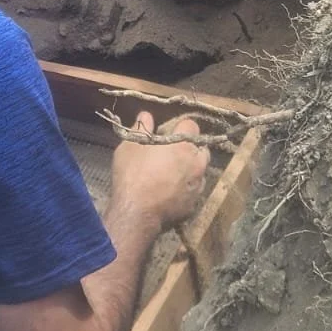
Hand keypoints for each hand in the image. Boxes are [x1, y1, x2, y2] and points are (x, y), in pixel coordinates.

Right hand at [111, 111, 209, 231]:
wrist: (136, 214)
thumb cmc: (133, 175)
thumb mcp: (130, 146)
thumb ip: (141, 128)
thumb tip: (146, 115)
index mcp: (184, 146)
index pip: (192, 126)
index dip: (180, 127)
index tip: (168, 132)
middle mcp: (197, 164)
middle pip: (200, 148)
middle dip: (189, 147)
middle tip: (170, 153)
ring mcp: (198, 185)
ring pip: (200, 170)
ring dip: (190, 168)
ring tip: (170, 174)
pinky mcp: (194, 204)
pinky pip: (194, 190)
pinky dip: (186, 188)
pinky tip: (170, 192)